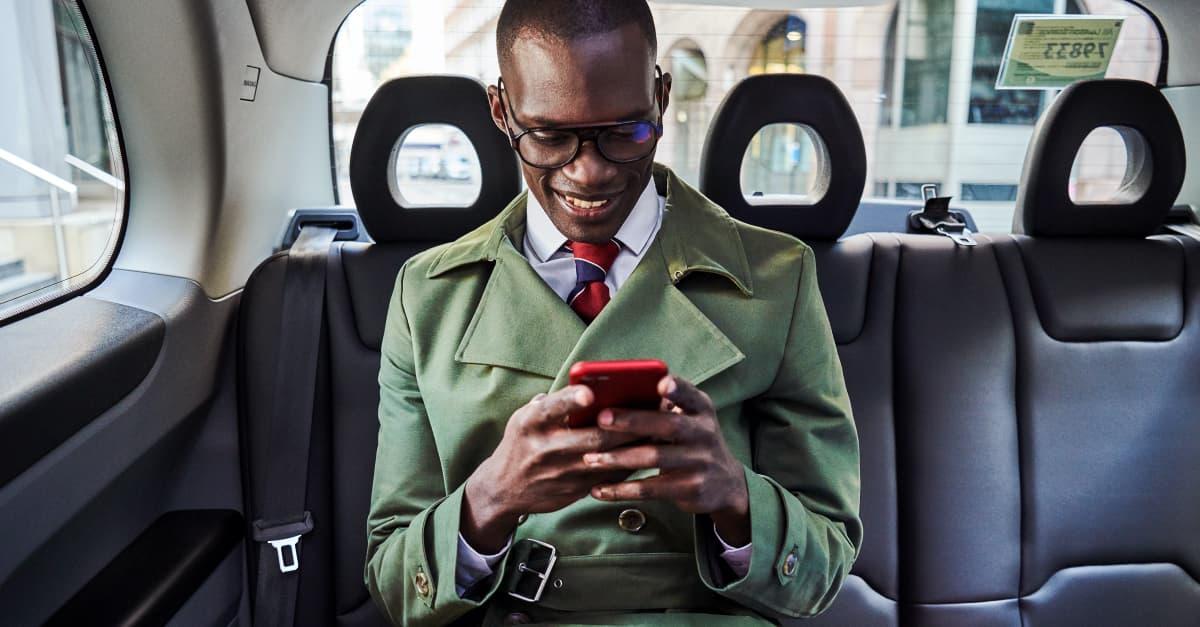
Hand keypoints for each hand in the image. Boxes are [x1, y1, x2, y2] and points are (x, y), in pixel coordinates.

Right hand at [461, 385, 641, 552]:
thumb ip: (552, 402)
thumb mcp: (524, 418)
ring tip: (660, 429)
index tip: (589, 393)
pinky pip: (609, 476)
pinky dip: (630, 463)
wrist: (504, 489)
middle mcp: (545, 449)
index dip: (570, 401)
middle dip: (625, 425)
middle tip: (652, 410)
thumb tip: (587, 383)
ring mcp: (562, 473)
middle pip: (592, 438)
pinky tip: (648, 451)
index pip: (551, 409)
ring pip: (607, 459)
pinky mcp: (575, 490)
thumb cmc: (521, 443)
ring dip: (635, 445)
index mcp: (530, 424)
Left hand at [585, 376, 750, 545]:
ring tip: (590, 458)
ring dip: (619, 458)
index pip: (691, 395)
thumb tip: (616, 391)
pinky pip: (650, 489)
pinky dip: (622, 490)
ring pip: (654, 458)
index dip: (677, 389)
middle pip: (667, 426)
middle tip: (601, 418)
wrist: (726, 484)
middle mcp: (704, 433)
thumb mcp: (691, 420)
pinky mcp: (690, 489)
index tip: (661, 383)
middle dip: (633, 421)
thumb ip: (665, 407)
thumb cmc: (693, 442)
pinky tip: (599, 489)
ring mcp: (700, 462)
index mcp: (701, 410)